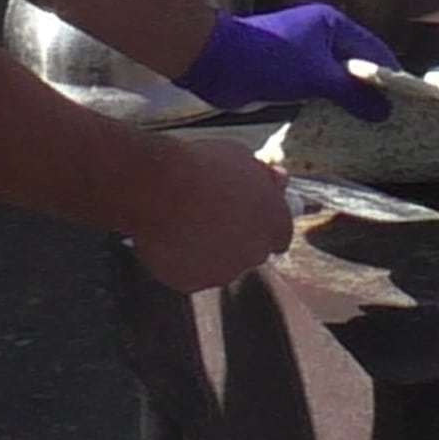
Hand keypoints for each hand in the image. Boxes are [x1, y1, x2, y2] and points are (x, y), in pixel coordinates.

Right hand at [129, 139, 295, 292]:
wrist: (159, 188)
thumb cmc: (200, 166)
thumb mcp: (240, 157)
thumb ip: (261, 176)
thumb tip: (275, 179)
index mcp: (274, 222)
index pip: (279, 235)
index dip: (261, 224)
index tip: (245, 213)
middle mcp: (255, 253)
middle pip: (250, 252)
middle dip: (235, 239)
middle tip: (210, 215)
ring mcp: (223, 272)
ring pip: (218, 265)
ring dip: (208, 250)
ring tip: (183, 221)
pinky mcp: (191, 283)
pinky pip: (188, 272)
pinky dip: (181, 260)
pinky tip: (169, 236)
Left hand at [182, 1, 400, 118]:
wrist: (215, 62)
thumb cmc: (267, 58)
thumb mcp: (315, 76)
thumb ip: (351, 94)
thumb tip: (384, 112)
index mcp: (333, 24)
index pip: (374, 50)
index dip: (393, 75)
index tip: (411, 101)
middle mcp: (322, 37)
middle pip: (357, 66)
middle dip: (374, 92)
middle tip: (396, 120)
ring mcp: (305, 57)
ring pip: (339, 81)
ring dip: (353, 102)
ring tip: (375, 128)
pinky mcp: (290, 76)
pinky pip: (320, 92)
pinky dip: (332, 107)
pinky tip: (344, 127)